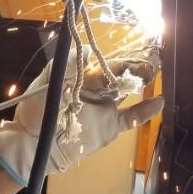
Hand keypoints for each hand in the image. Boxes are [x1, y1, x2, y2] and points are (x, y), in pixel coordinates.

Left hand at [0, 46, 163, 183]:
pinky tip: (159, 101)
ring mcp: (104, 109)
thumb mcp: (50, 79)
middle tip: (153, 57)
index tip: (137, 50)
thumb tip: (90, 50)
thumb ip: (70, 63)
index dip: (121, 58)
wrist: (33, 143)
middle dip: (135, 66)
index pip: (106, 63)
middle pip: (120, 75)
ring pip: (127, 92)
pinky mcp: (109, 127)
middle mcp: (96, 90)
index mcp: (82, 76)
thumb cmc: (36, 109)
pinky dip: (145, 110)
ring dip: (140, 81)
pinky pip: (130, 118)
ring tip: (155, 71)